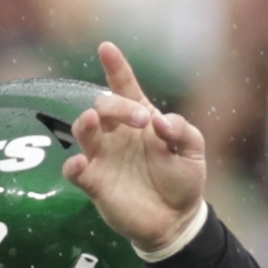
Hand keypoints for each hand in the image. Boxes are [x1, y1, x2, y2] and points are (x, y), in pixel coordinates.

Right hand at [62, 42, 211, 256]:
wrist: (176, 220)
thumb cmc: (182, 180)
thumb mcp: (194, 151)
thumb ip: (183, 130)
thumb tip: (159, 121)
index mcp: (141, 119)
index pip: (125, 87)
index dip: (116, 67)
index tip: (106, 48)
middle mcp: (118, 134)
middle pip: (104, 106)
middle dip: (118, 106)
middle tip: (142, 120)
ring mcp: (104, 157)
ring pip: (83, 130)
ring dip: (85, 123)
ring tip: (92, 120)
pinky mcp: (95, 182)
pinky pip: (75, 169)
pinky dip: (73, 164)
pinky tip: (80, 161)